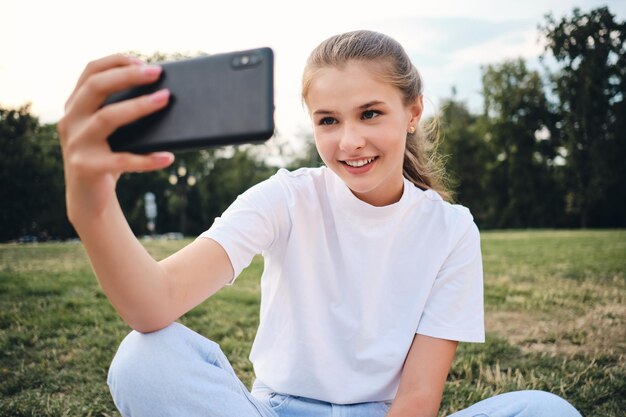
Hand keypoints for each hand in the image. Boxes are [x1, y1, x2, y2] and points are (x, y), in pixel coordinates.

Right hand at [58, 54, 174, 220]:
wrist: (89, 199)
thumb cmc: (108, 157)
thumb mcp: (111, 131)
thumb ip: (123, 110)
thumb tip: (166, 94)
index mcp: (76, 105)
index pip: (90, 71)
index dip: (116, 61)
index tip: (143, 61)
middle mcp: (70, 120)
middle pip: (95, 87)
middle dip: (127, 75)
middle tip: (157, 73)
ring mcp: (76, 144)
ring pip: (106, 118)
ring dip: (138, 106)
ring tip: (165, 100)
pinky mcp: (86, 167)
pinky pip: (121, 160)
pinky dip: (147, 159)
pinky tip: (168, 157)